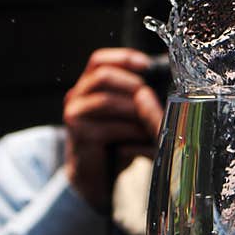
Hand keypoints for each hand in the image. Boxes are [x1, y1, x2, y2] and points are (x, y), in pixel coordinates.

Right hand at [63, 48, 163, 209]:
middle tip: (149, 98)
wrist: (96, 176)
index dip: (123, 58)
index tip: (146, 65)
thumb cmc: (116, 142)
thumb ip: (137, 98)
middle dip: (132, 85)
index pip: (99, 60)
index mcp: (88, 86)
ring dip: (134, 111)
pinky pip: (108, 127)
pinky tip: (142, 140)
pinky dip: (130, 132)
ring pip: (106, 101)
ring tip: (149, 123)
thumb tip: (160, 87)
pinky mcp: (78, 134)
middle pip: (102, 76)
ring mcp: (74, 114)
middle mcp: (76, 96)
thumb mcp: (128, 115)